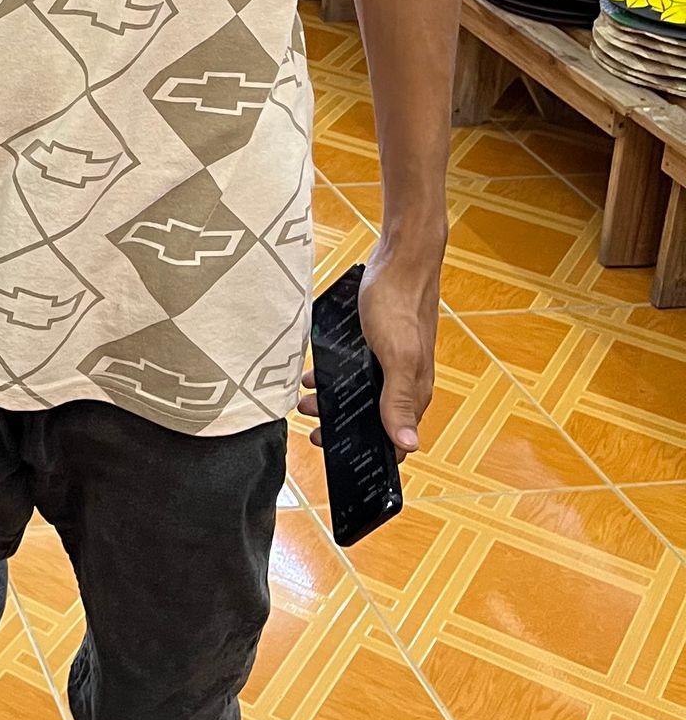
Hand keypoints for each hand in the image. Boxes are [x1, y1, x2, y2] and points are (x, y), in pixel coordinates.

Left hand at [297, 246, 439, 458]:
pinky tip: (314, 373)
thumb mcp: (397, 355)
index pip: (397, 439)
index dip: (372, 455)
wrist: (400, 256)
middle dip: (343, 427)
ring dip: (333, 401)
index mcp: (415, 389)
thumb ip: (399, 399)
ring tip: (305, 402)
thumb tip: (408, 445)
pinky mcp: (377, 341)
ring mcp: (392, 359)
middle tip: (313, 431)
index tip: (342, 464)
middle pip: (375, 418)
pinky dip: (334, 376)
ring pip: (361, 393)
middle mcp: (406, 379)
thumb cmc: (400, 302)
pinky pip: (355, 369)